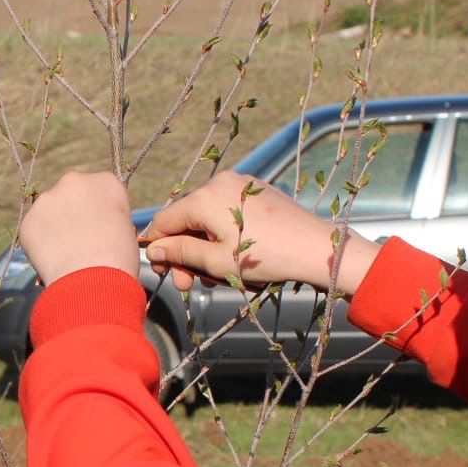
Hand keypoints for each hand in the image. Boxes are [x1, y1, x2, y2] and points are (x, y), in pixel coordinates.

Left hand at [19, 171, 139, 285]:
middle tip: (78, 241)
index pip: (101, 192)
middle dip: (73, 213)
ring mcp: (48, 198)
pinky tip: (52, 260)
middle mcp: (75, 181)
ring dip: (55, 227)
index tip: (101, 231)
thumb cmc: (118, 260)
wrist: (92, 279)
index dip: (100, 213)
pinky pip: (34, 230)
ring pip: (50, 211)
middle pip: (72, 195)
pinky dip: (40, 244)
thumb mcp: (125, 230)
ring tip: (65, 255)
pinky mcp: (28, 219)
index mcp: (106, 182)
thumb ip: (108, 218)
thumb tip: (94, 225)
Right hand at [139, 169, 378, 297]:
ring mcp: (239, 184)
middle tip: (188, 284)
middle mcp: (219, 183)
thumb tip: (152, 249)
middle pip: (185, 220)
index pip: (164, 220)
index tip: (160, 271)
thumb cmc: (265, 258)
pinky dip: (222, 235)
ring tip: (216, 276)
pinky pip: (226, 212)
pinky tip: (231, 257)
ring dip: (204, 248)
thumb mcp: (215, 261)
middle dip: (184, 253)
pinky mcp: (256, 191)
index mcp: (204, 198)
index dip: (156, 247)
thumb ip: (180, 252)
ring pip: (206, 218)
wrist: (315, 249)